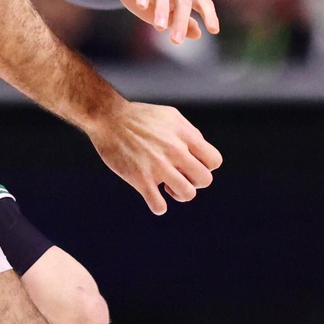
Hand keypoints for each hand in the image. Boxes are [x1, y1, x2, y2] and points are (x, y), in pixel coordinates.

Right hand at [88, 101, 221, 214]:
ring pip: (187, 195)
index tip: (190, 165)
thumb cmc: (139, 116)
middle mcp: (175, 150)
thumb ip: (189, 133)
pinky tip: (151, 195)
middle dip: (194, 182)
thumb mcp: (170, 116)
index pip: (215, 161)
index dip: (205, 167)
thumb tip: (200, 152)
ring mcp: (158, 166)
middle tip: (178, 176)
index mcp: (184, 134)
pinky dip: (158, 206)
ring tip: (166, 185)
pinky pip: (159, 206)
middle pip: (205, 180)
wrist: (107, 117)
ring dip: (178, 194)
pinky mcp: (140, 179)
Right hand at [95, 0, 218, 45]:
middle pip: (183, 0)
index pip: (200, 1)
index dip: (209, 14)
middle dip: (181, 21)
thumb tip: (198, 33)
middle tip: (176, 41)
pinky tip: (142, 5)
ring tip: (160, 27)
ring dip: (162, 10)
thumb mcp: (157, 13)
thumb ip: (177, 21)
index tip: (214, 30)